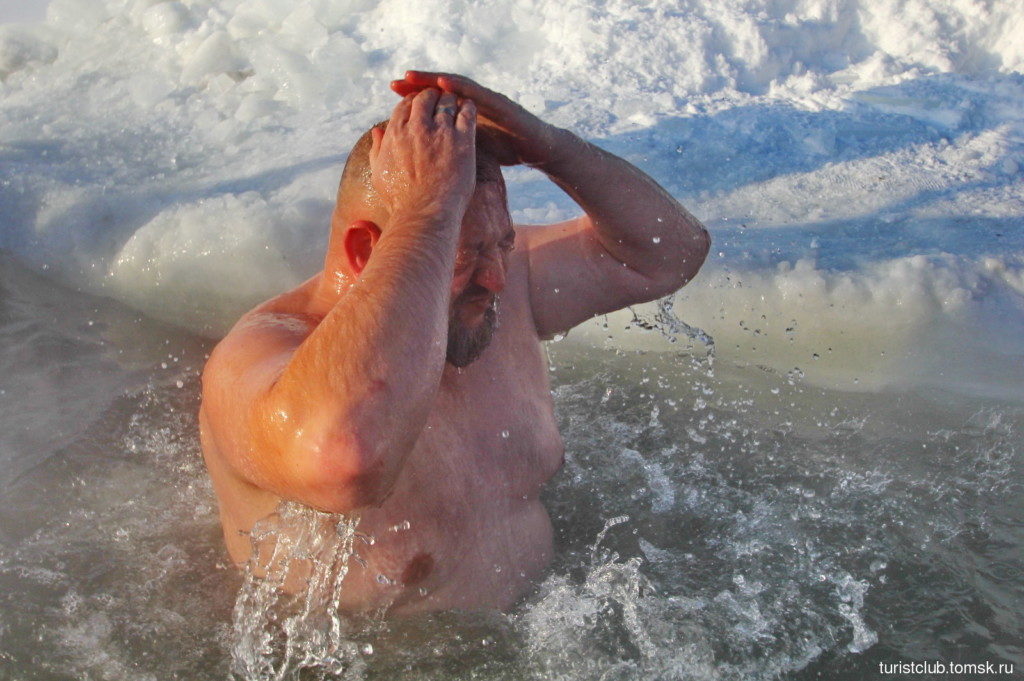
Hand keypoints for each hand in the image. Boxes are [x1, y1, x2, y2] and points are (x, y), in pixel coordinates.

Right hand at [370, 88, 477, 222]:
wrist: (424, 215)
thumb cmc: (401, 200)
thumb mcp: (379, 173)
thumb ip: (377, 149)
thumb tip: (377, 131)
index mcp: (395, 132)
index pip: (406, 104)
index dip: (415, 102)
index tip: (422, 107)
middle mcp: (417, 127)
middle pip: (426, 97)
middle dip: (433, 96)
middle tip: (441, 101)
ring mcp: (441, 132)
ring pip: (448, 101)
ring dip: (452, 99)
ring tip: (457, 104)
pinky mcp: (462, 140)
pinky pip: (468, 112)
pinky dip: (468, 107)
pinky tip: (470, 109)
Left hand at [391, 71, 564, 166]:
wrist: (536, 149)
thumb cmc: (505, 149)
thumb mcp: (473, 150)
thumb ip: (454, 144)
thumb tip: (427, 154)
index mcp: (463, 115)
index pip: (433, 105)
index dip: (412, 99)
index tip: (392, 96)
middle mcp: (472, 102)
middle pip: (439, 92)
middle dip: (417, 87)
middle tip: (395, 84)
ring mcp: (486, 100)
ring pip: (456, 86)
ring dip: (433, 80)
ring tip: (413, 77)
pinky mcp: (499, 104)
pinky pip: (477, 93)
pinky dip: (460, 87)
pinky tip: (445, 82)